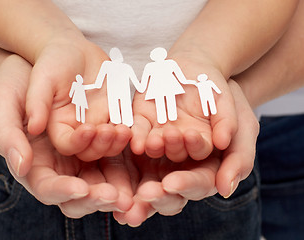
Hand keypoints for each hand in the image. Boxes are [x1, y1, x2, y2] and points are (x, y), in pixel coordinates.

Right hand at [0, 54, 132, 217]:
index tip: (81, 190)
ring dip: (115, 164)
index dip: (64, 192)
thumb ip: (9, 134)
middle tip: (117, 196)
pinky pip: (117, 146)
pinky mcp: (103, 130)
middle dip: (99, 196)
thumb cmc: (19, 80)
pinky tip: (126, 132)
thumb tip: (21, 165)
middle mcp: (63, 159)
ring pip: (105, 170)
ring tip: (116, 135)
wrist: (45, 55)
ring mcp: (85, 146)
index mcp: (36, 160)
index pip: (48, 187)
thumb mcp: (3, 102)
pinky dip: (123, 142)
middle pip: (82, 191)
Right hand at [25, 36, 131, 160]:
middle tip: (110, 131)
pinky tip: (133, 124)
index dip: (78, 143)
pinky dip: (130, 129)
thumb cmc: (53, 63)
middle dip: (101, 145)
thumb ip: (37, 103)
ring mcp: (98, 122)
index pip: (67, 144)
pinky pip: (124, 126)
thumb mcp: (42, 80)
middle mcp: (78, 129)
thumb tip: (34, 128)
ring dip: (118, 141)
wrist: (74, 49)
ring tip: (124, 130)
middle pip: (91, 150)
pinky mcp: (114, 114)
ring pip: (109, 143)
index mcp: (58, 125)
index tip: (88, 129)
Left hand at [116, 79, 257, 226]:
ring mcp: (160, 139)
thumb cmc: (226, 103)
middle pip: (168, 180)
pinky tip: (134, 141)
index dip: (185, 184)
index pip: (196, 182)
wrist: (203, 68)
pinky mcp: (144, 122)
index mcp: (204, 164)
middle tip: (148, 191)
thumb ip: (238, 157)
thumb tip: (225, 188)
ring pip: (153, 153)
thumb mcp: (244, 126)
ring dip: (153, 151)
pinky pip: (138, 131)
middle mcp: (179, 156)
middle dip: (159, 187)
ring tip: (154, 144)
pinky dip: (136, 136)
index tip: (172, 184)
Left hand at [131, 50, 237, 161]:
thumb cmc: (209, 85)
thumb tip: (223, 143)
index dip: (196, 145)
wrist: (188, 66)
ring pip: (156, 145)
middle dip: (173, 145)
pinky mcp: (142, 121)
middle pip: (176, 151)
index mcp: (201, 140)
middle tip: (171, 134)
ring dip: (154, 145)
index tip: (192, 136)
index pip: (199, 150)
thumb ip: (226, 121)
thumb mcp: (222, 99)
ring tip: (153, 140)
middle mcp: (179, 141)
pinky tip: (135, 141)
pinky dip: (136, 135)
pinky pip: (138, 131)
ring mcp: (159, 132)